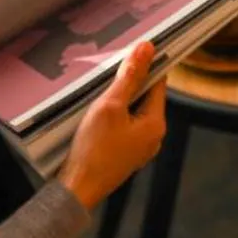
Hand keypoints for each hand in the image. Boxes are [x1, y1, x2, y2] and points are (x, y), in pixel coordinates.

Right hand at [58, 41, 166, 209]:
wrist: (78, 189)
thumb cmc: (94, 149)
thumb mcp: (110, 106)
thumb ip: (129, 77)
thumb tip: (146, 48)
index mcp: (156, 124)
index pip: (159, 82)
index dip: (148, 63)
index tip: (134, 48)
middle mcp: (153, 137)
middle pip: (146, 97)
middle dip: (131, 81)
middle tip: (111, 68)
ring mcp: (139, 147)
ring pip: (134, 111)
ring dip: (120, 98)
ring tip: (100, 88)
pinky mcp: (125, 154)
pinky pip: (124, 125)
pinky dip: (114, 114)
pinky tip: (97, 111)